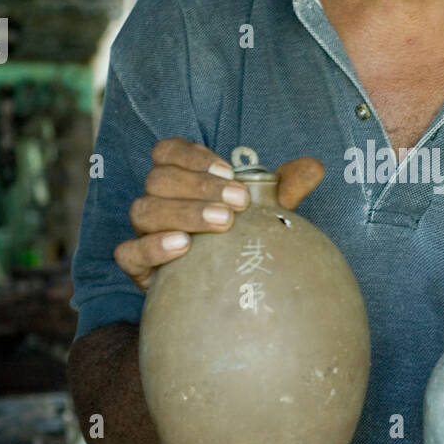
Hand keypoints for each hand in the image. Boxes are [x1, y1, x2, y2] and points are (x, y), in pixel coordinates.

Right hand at [114, 137, 325, 291]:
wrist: (225, 292)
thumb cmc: (240, 241)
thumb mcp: (263, 214)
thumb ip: (284, 189)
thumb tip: (314, 168)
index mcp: (180, 180)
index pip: (168, 151)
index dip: (193, 156)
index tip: (229, 170)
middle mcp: (157, 202)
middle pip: (158, 179)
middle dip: (200, 186)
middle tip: (238, 203)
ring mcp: (144, 233)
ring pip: (143, 210)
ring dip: (184, 212)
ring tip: (221, 224)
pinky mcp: (139, 267)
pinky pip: (128, 252)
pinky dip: (153, 246)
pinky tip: (184, 247)